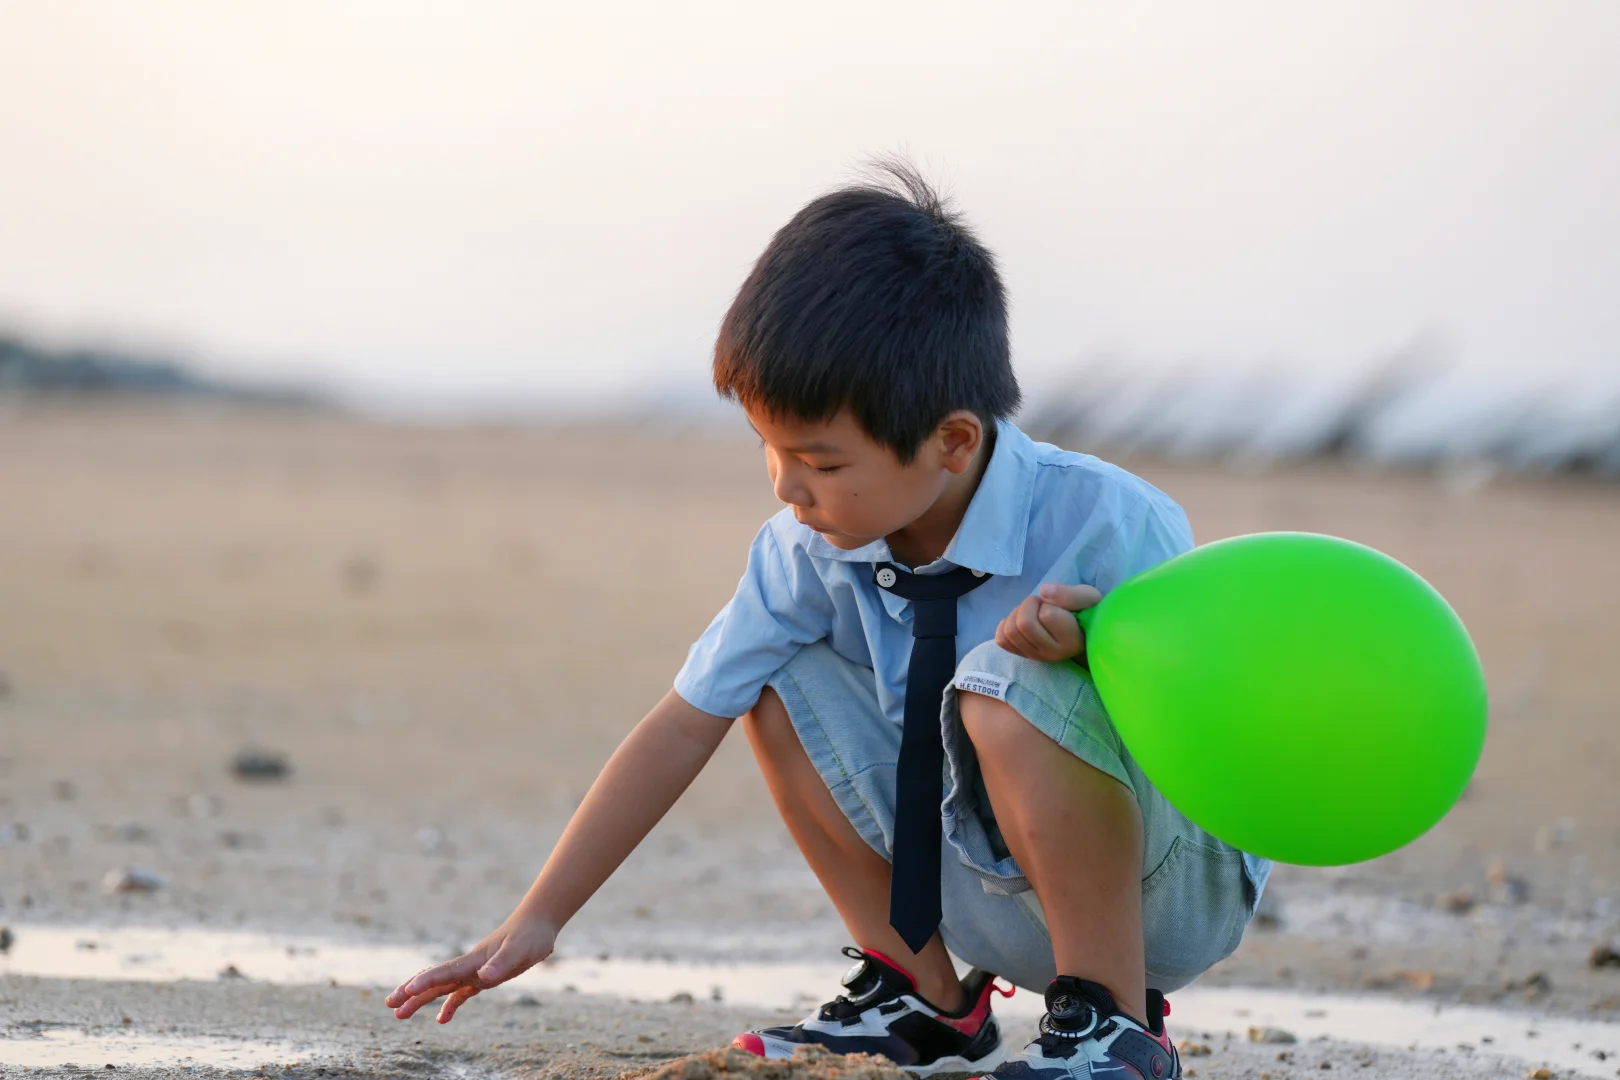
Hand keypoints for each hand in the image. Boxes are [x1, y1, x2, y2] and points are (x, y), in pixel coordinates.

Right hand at [385, 914, 555, 1022]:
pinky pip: (461, 993)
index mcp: (475, 960)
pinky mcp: (484, 976)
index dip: (426, 981)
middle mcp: (470, 965)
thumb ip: (501, 964)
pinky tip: (442, 1019)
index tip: (407, 990)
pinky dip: (450, 1005)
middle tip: (390, 1004)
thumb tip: (483, 978)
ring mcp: (475, 971)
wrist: (538, 923)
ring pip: (442, 987)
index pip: (445, 972)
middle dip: (411, 992)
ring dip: (421, 999)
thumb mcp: (520, 951)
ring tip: (399, 1013)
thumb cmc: (530, 935)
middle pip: (435, 980)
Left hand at [993, 583, 1101, 662]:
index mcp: (1072, 640)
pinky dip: (1006, 624)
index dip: (1050, 603)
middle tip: (1043, 604)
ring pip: (1010, 630)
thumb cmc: (1087, 611)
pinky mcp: (1022, 655)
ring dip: (1018, 613)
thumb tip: (1043, 591)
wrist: (1083, 630)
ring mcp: (1036, 656)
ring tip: (1033, 612)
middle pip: (1024, 623)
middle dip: (1030, 604)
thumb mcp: (1088, 597)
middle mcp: (1053, 653)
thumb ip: (1070, 594)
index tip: (1059, 605)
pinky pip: (1001, 640)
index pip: (1047, 615)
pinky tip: (1020, 621)